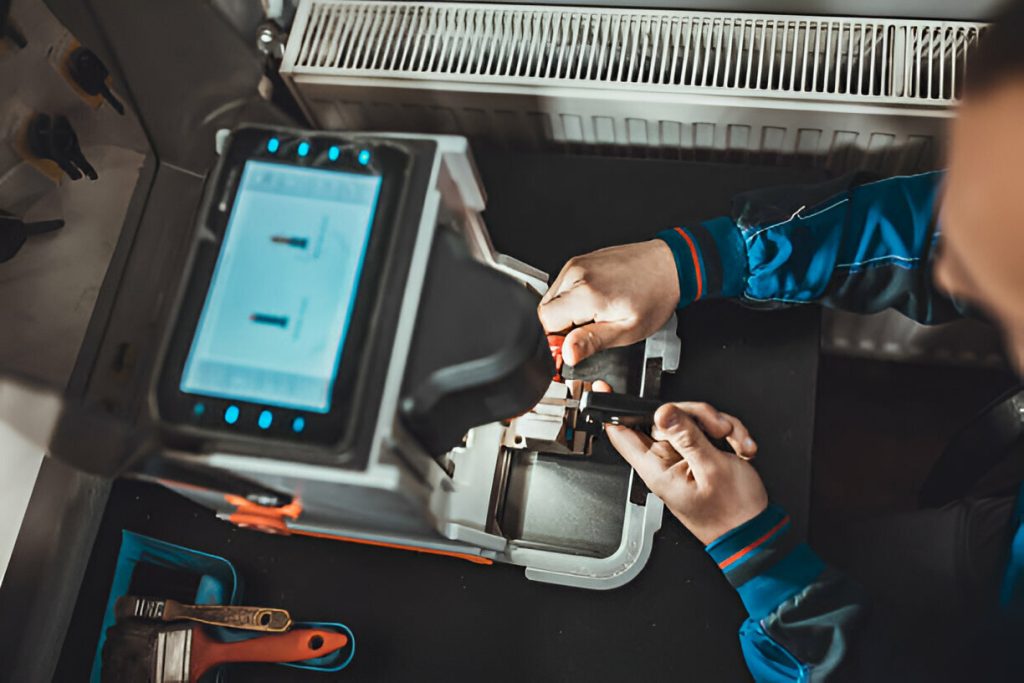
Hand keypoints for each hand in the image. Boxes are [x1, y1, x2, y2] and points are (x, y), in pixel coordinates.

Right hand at [537, 240, 678, 366]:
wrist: (669, 265)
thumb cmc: (655, 296)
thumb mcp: (627, 330)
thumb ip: (592, 342)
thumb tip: (567, 354)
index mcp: (586, 293)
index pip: (546, 322)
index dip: (556, 339)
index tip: (573, 346)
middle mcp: (576, 274)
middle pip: (545, 310)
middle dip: (561, 327)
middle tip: (588, 330)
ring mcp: (576, 265)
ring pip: (552, 298)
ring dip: (565, 313)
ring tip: (594, 314)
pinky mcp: (579, 261)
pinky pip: (562, 286)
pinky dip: (570, 299)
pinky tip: (593, 302)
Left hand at [606, 401, 766, 544]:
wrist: (754, 532)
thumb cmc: (734, 514)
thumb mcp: (712, 469)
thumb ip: (687, 437)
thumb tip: (663, 412)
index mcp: (657, 469)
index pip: (622, 434)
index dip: (611, 410)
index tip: (603, 390)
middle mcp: (665, 462)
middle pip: (664, 418)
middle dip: (697, 415)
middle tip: (718, 429)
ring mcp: (682, 458)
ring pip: (691, 420)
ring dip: (719, 426)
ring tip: (733, 443)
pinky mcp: (699, 456)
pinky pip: (708, 431)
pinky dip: (729, 436)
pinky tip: (739, 449)